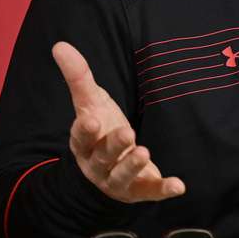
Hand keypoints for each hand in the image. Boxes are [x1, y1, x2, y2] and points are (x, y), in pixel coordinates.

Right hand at [51, 41, 185, 202]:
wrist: (107, 168)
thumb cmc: (100, 129)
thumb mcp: (91, 102)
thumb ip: (78, 77)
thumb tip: (60, 45)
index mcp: (84, 143)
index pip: (81, 138)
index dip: (84, 131)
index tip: (91, 120)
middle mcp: (98, 165)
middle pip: (103, 157)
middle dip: (114, 146)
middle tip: (127, 133)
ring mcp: (118, 180)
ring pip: (123, 176)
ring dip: (133, 166)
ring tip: (144, 153)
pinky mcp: (139, 190)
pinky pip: (150, 192)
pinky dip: (163, 189)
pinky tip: (179, 186)